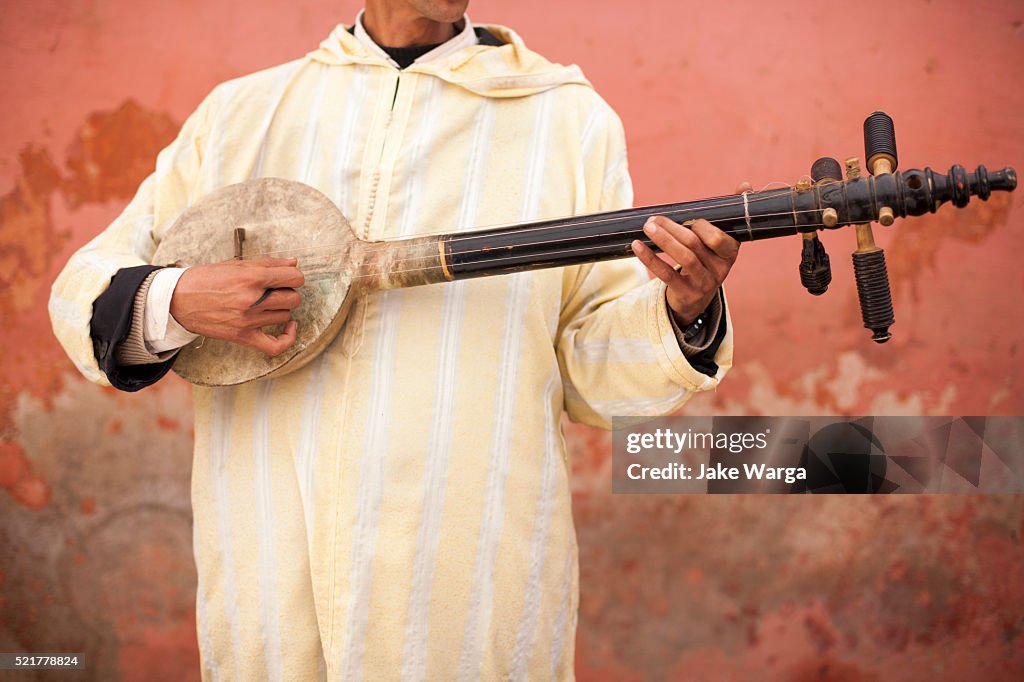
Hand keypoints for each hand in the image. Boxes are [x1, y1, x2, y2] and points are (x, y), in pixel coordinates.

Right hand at [169, 257, 304, 355]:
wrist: (177, 299)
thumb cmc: (205, 279)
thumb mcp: (235, 264)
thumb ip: (268, 264)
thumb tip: (293, 263)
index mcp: (251, 278)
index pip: (294, 278)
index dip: (294, 277)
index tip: (287, 278)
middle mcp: (252, 300)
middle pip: (293, 299)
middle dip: (287, 292)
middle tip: (275, 290)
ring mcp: (248, 320)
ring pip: (285, 316)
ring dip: (281, 309)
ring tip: (268, 303)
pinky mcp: (242, 337)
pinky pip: (276, 346)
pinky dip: (288, 337)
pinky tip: (288, 327)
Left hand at [630, 182, 745, 324]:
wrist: (697, 298)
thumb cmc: (707, 259)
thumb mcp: (722, 239)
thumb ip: (730, 213)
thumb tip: (745, 185)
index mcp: (730, 252)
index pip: (718, 238)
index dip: (701, 226)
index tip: (687, 219)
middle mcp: (720, 269)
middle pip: (695, 244)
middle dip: (673, 228)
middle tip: (653, 218)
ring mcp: (703, 283)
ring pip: (683, 258)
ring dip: (663, 240)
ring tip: (647, 227)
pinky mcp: (685, 293)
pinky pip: (666, 274)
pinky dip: (650, 258)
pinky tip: (637, 246)